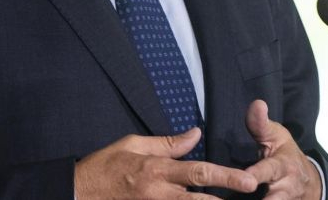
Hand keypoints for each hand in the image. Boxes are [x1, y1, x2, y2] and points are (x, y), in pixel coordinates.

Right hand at [74, 127, 258, 198]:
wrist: (77, 192)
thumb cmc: (105, 166)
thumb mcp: (134, 145)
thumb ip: (168, 143)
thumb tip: (197, 134)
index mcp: (158, 170)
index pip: (199, 172)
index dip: (226, 177)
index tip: (248, 180)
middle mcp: (159, 194)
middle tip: (250, 195)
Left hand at [244, 100, 321, 199]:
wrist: (308, 182)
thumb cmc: (285, 155)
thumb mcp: (276, 136)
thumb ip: (261, 124)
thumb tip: (257, 103)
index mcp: (282, 166)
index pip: (268, 171)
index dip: (256, 175)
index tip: (246, 180)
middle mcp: (285, 188)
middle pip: (274, 199)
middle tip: (244, 194)